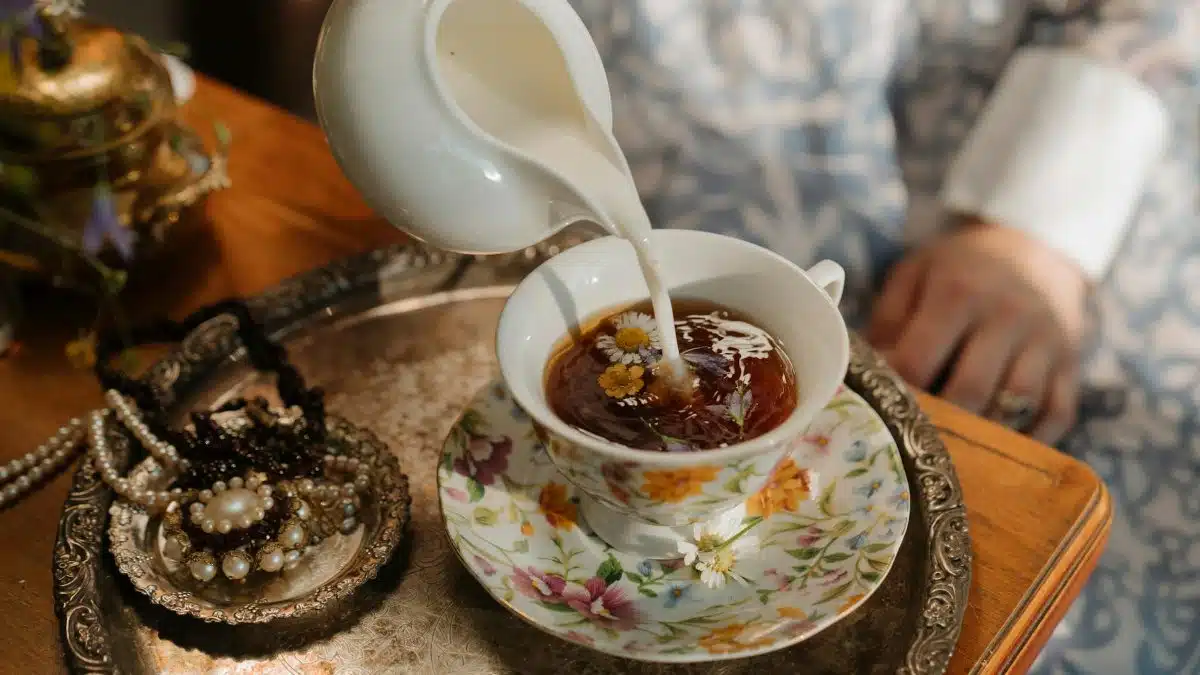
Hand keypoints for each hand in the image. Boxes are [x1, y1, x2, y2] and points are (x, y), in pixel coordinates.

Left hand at [867, 222, 1087, 443]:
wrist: (1035, 246)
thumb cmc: (960, 268)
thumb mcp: (914, 275)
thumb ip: (886, 323)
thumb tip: (866, 376)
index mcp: (959, 293)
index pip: (918, 361)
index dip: (893, 392)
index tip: (878, 411)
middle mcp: (1008, 317)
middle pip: (969, 391)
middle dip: (937, 423)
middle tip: (912, 442)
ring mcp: (1046, 343)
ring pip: (1015, 408)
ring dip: (982, 437)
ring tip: (953, 449)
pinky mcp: (1071, 366)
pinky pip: (1056, 416)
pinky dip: (1029, 442)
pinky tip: (997, 449)